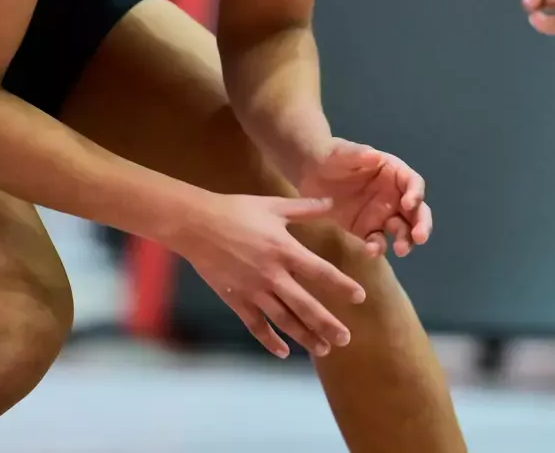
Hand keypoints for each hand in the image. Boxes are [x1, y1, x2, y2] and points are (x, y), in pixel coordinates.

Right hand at [172, 193, 367, 358]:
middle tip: (345, 339)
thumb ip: (305, 208)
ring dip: (305, 336)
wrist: (196, 224)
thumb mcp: (273, 205)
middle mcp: (272, 274)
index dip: (341, 285)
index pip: (320, 272)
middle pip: (305, 305)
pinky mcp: (235, 299)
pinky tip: (284, 352)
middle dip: (327, 324)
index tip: (359, 298)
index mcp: (284, 250)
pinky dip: (269, 340)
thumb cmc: (235, 210)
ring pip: (284, 319)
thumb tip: (331, 202)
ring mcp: (253, 290)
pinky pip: (255, 325)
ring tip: (323, 349)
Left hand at [295, 139, 431, 257]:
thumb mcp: (342, 152)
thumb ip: (357, 154)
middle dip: (421, 224)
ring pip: (402, 230)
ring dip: (406, 241)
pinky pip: (377, 241)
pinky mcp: (367, 230)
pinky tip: (370, 251)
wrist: (310, 174)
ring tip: (401, 250)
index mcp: (394, 173)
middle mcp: (394, 196)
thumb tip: (375, 156)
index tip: (408, 203)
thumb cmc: (332, 157)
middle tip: (420, 237)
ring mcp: (382, 215)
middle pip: (416, 211)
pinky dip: (377, 247)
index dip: (415, 193)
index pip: (413, 183)